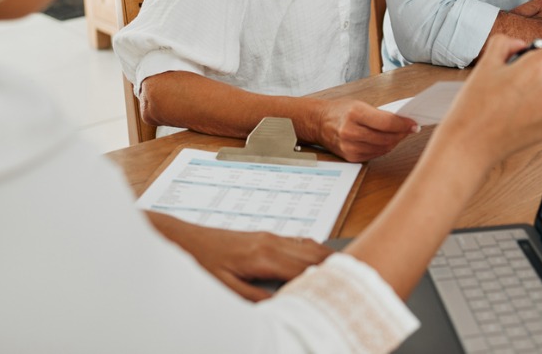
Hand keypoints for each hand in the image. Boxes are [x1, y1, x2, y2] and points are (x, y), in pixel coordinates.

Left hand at [147, 212, 331, 300]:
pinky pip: (296, 242)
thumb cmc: (201, 262)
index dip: (328, 278)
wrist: (183, 239)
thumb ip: (256, 298)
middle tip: (357, 278)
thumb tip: (283, 306)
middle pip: (312, 254)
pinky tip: (317, 258)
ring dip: (326, 258)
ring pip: (307, 246)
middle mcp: (272, 241)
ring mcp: (269, 236)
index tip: (346, 288)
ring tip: (345, 270)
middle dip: (335, 266)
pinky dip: (312, 251)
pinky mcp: (264, 237)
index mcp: (265, 254)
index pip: (306, 269)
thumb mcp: (225, 288)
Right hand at [317, 99, 418, 161]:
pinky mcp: (350, 156)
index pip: (387, 122)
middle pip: (387, 137)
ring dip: (395, 142)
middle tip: (409, 129)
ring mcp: (350, 146)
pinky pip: (375, 154)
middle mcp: (351, 131)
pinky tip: (387, 141)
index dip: (404, 124)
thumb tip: (401, 123)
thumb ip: (379, 114)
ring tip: (400, 135)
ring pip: (383, 148)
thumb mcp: (359, 105)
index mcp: (355, 113)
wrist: (318, 122)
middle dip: (402, 134)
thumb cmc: (340, 111)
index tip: (414, 124)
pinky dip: (384, 148)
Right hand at [438, 34, 541, 165]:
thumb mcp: (485, 64)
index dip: (540, 50)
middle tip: (517, 78)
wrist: (472, 142)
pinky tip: (521, 110)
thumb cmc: (476, 104)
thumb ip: (504, 43)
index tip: (526, 58)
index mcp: (539, 66)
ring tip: (517, 96)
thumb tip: (520, 44)